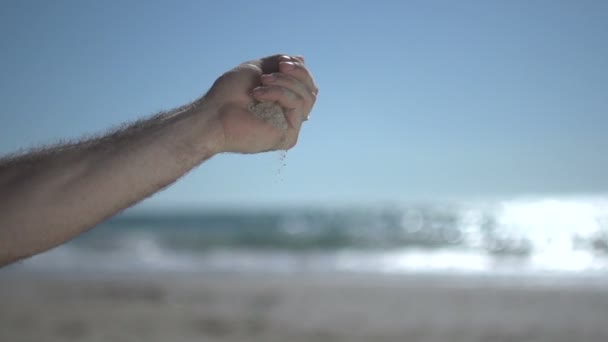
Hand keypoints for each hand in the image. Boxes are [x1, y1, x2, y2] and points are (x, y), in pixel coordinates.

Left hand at [203, 54, 317, 152]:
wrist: (214, 114)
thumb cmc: (228, 94)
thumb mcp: (256, 68)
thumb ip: (278, 64)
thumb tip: (302, 58)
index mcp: (282, 101)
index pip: (306, 84)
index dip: (299, 69)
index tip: (282, 61)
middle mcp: (288, 114)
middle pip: (311, 90)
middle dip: (298, 73)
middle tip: (280, 66)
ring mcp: (288, 126)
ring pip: (307, 97)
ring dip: (286, 82)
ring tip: (263, 81)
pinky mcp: (288, 137)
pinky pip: (297, 108)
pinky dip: (280, 94)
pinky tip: (259, 93)